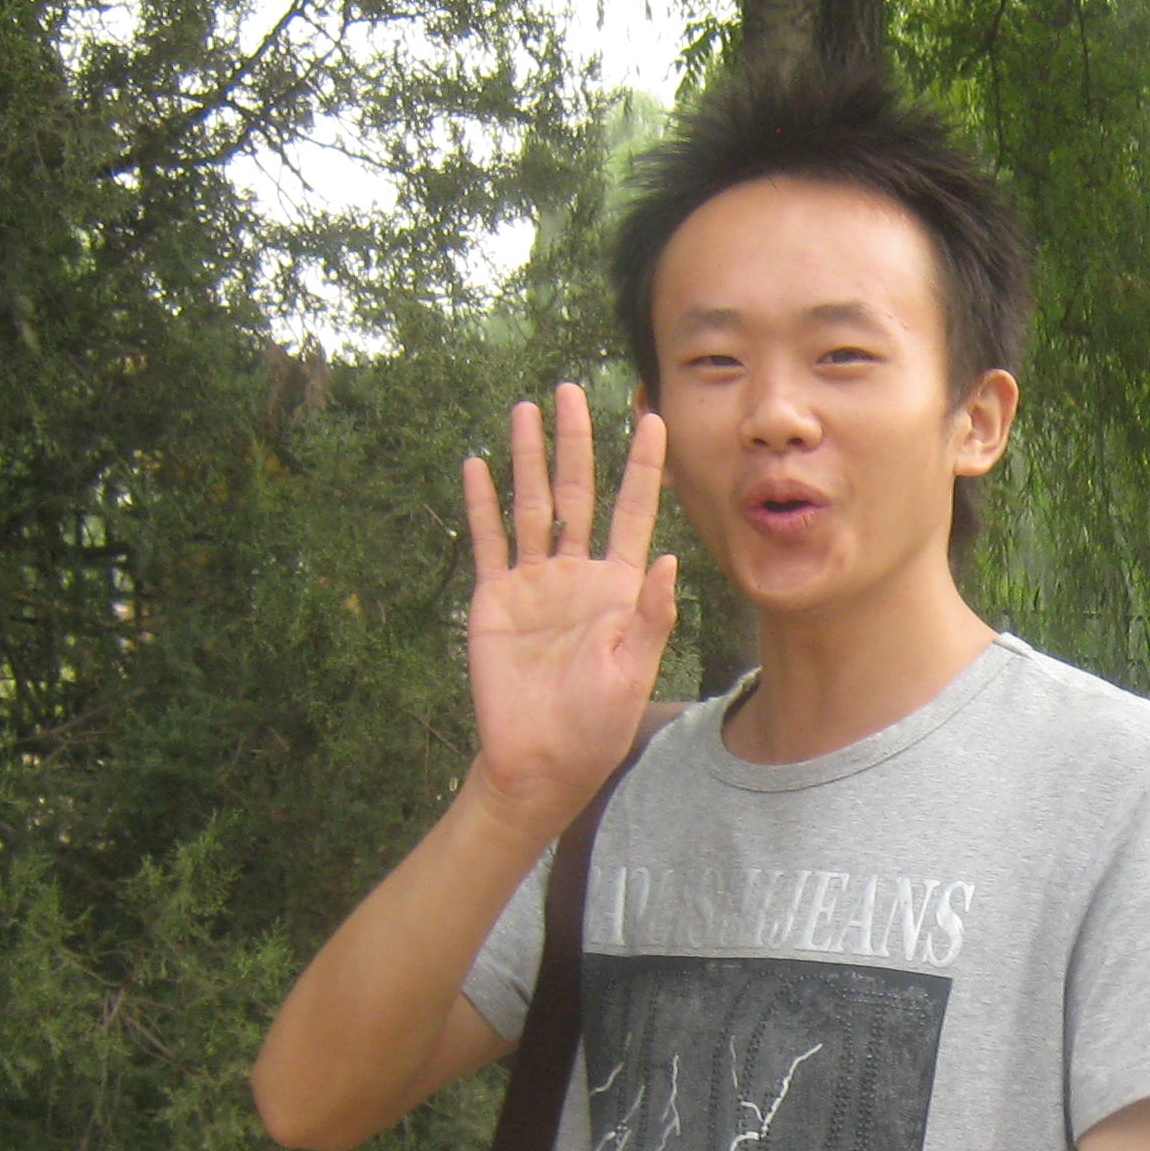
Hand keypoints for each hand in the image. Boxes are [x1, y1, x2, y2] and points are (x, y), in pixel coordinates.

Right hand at [461, 386, 680, 832]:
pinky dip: (483, 504)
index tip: (652, 417)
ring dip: (528, 458)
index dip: (643, 466)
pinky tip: (478, 465)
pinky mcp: (495, 598)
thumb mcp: (633, 670)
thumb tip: (671, 557)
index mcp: (619, 587)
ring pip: (531, 506)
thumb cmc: (596, 723)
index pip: (634, 512)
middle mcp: (577, 575)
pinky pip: (488, 541)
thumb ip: (652, 615)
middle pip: (577, 493)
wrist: (540, 759)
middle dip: (578, 443)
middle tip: (574, 391)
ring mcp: (534, 583)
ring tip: (527, 409)